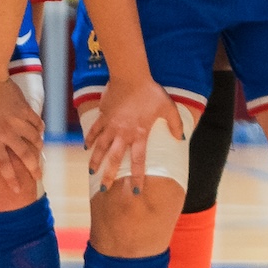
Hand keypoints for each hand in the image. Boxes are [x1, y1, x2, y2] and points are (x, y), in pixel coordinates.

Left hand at [0, 71, 43, 211]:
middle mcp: (7, 133)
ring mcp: (18, 121)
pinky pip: (38, 125)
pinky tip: (38, 134)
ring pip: (35, 140)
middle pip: (26, 156)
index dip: (11, 179)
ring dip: (38, 149)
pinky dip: (39, 131)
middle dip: (34, 169)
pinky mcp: (26, 110)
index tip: (17, 189)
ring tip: (38, 155)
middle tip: (38, 176)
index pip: (4, 165)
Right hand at [82, 73, 185, 190]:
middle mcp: (123, 133)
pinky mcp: (103, 115)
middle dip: (110, 175)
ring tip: (91, 172)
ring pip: (101, 147)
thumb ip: (175, 124)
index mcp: (139, 134)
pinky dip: (90, 139)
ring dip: (96, 160)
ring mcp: (111, 125)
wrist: (130, 76)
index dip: (137, 177)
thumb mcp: (168, 108)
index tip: (135, 190)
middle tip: (105, 188)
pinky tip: (86, 147)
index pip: (139, 161)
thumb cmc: (150, 92)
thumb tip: (181, 138)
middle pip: (115, 159)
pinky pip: (95, 130)